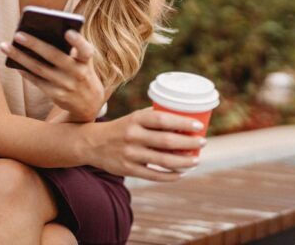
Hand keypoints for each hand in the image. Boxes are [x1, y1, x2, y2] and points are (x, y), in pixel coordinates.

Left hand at [0, 29, 104, 121]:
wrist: (89, 104)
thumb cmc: (82, 71)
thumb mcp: (84, 60)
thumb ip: (70, 48)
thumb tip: (39, 34)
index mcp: (86, 60)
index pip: (85, 50)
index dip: (77, 41)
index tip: (67, 31)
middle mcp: (78, 73)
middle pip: (54, 56)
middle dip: (34, 44)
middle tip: (17, 34)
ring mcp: (66, 86)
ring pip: (39, 68)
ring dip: (20, 57)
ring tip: (5, 46)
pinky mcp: (56, 95)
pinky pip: (36, 80)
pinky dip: (24, 71)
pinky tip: (13, 62)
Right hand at [84, 107, 204, 181]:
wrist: (92, 143)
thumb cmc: (121, 128)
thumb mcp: (134, 118)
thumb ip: (154, 118)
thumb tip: (184, 118)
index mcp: (135, 119)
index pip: (163, 119)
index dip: (183, 122)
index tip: (199, 126)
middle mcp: (132, 135)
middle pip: (167, 141)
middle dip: (188, 143)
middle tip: (202, 143)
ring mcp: (130, 154)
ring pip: (163, 160)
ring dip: (184, 161)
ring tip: (196, 160)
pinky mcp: (128, 169)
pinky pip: (154, 175)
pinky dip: (171, 175)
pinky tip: (181, 173)